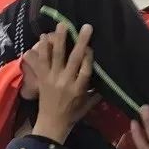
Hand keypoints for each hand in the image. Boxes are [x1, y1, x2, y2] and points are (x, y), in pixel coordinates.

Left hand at [31, 22, 97, 143]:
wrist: (51, 123)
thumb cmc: (72, 114)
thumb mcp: (87, 105)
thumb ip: (96, 92)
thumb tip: (107, 81)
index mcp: (79, 89)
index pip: (86, 69)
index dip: (89, 56)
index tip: (91, 46)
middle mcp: (65, 81)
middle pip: (74, 58)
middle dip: (80, 41)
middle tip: (86, 27)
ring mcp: (52, 78)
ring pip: (56, 55)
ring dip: (59, 39)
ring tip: (62, 25)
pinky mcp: (41, 78)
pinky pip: (41, 61)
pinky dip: (42, 48)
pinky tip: (43, 36)